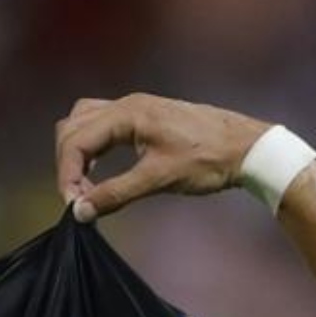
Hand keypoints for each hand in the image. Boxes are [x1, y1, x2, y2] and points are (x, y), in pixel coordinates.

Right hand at [55, 94, 271, 220]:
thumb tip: (81, 211)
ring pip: (85, 121)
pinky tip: (100, 169)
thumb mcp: (159, 179)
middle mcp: (127, 105)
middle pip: (73, 127)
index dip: (67, 175)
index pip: (76, 141)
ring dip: (77, 151)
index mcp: (128, 114)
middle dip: (68, 163)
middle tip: (80, 198)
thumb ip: (116, 194)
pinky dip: (92, 145)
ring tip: (85, 184)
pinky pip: (102, 124)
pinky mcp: (144, 117)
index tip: (74, 206)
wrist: (248, 148)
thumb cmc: (207, 161)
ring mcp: (135, 108)